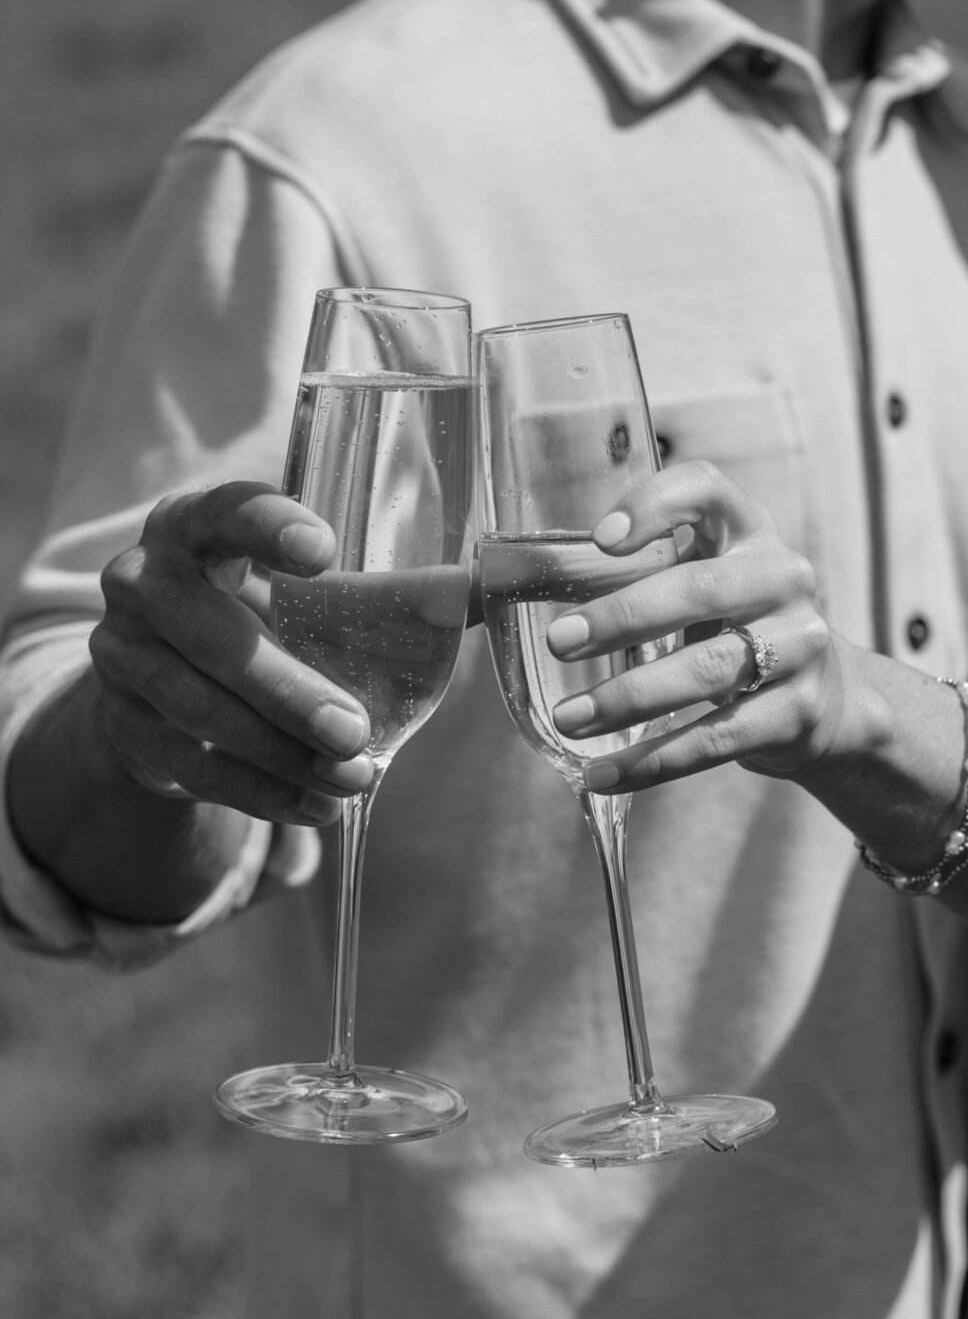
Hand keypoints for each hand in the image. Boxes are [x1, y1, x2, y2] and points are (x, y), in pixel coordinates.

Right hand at [87, 482, 378, 825]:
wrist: (163, 676)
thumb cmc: (258, 612)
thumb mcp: (311, 593)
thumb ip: (397, 593)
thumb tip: (495, 586)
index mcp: (193, 524)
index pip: (226, 512)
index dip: (270, 527)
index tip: (325, 554)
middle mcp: (143, 582)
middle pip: (211, 636)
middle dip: (286, 690)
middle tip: (354, 730)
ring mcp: (122, 656)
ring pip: (201, 710)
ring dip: (280, 752)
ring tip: (352, 776)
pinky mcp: (123, 724)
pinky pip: (193, 765)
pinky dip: (259, 792)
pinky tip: (315, 806)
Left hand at [540, 460, 842, 789]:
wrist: (824, 694)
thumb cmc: (731, 624)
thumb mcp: (694, 580)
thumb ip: (618, 577)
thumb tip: (484, 588)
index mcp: (745, 528)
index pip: (707, 488)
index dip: (655, 506)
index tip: (600, 539)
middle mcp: (781, 575)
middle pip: (701, 588)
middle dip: (623, 616)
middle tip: (559, 640)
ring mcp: (799, 643)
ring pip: (709, 669)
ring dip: (630, 697)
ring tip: (571, 717)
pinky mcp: (797, 710)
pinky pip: (719, 737)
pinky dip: (656, 760)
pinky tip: (605, 773)